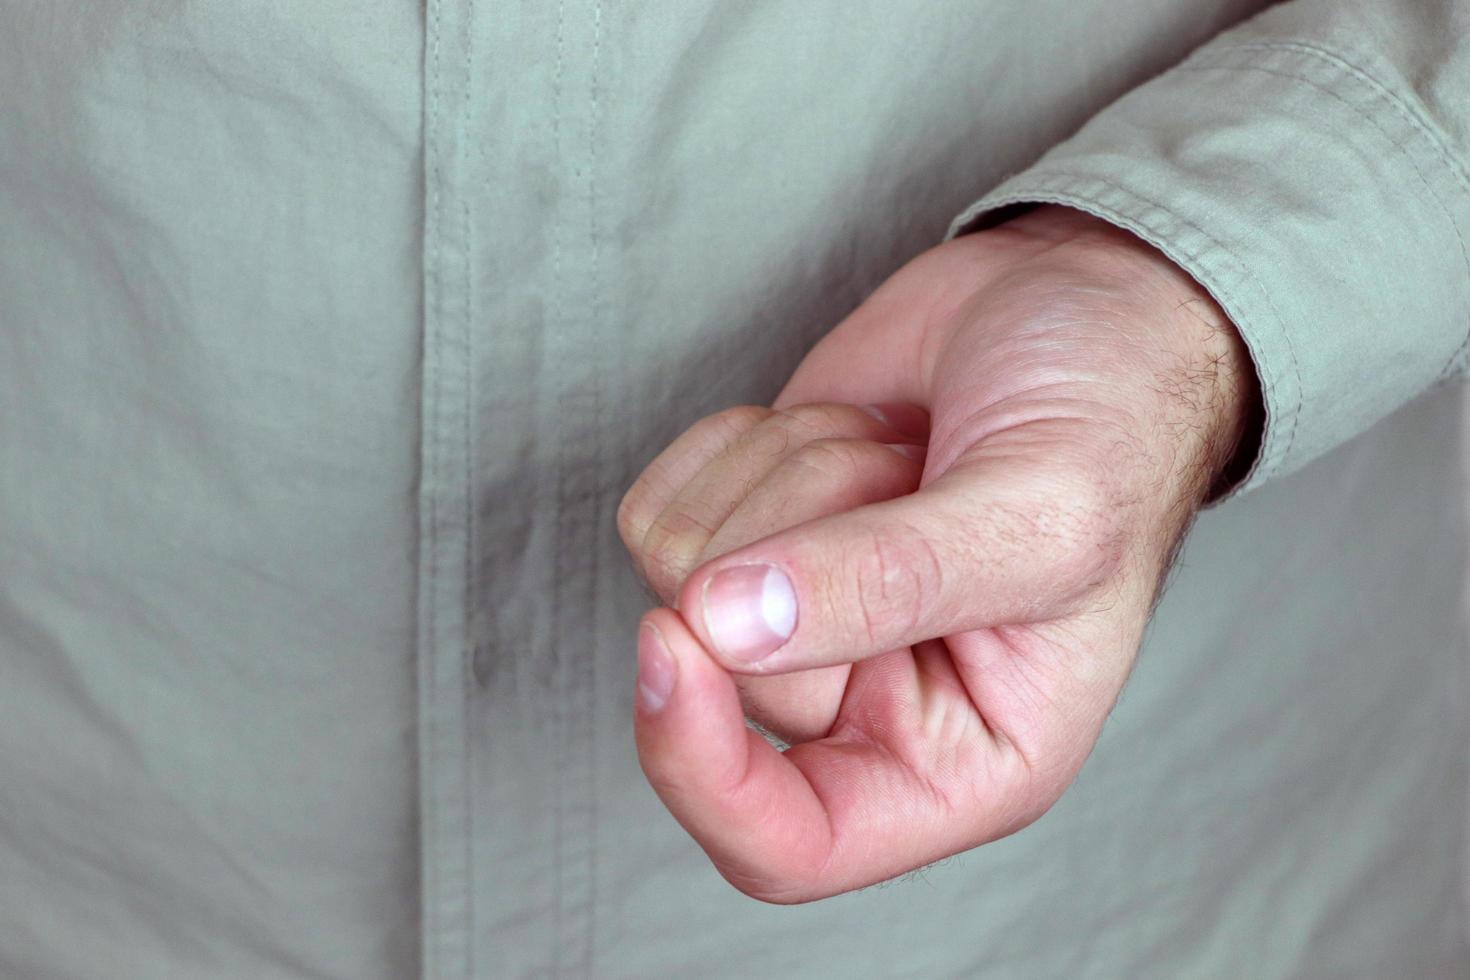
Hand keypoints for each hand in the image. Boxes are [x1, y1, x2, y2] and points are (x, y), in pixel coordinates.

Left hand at [617, 205, 1257, 902]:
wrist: (1079, 303)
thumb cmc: (1106, 426)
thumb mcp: (1038, 517)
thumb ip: (890, 583)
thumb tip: (723, 629)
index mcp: (961, 760)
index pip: (789, 846)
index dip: (703, 771)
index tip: (675, 640)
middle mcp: (862, 706)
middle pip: (720, 673)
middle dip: (804, 532)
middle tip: (916, 477)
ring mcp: (788, 620)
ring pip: (677, 574)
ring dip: (787, 474)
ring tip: (899, 455)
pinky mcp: (743, 535)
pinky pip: (655, 509)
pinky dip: (738, 444)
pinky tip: (844, 428)